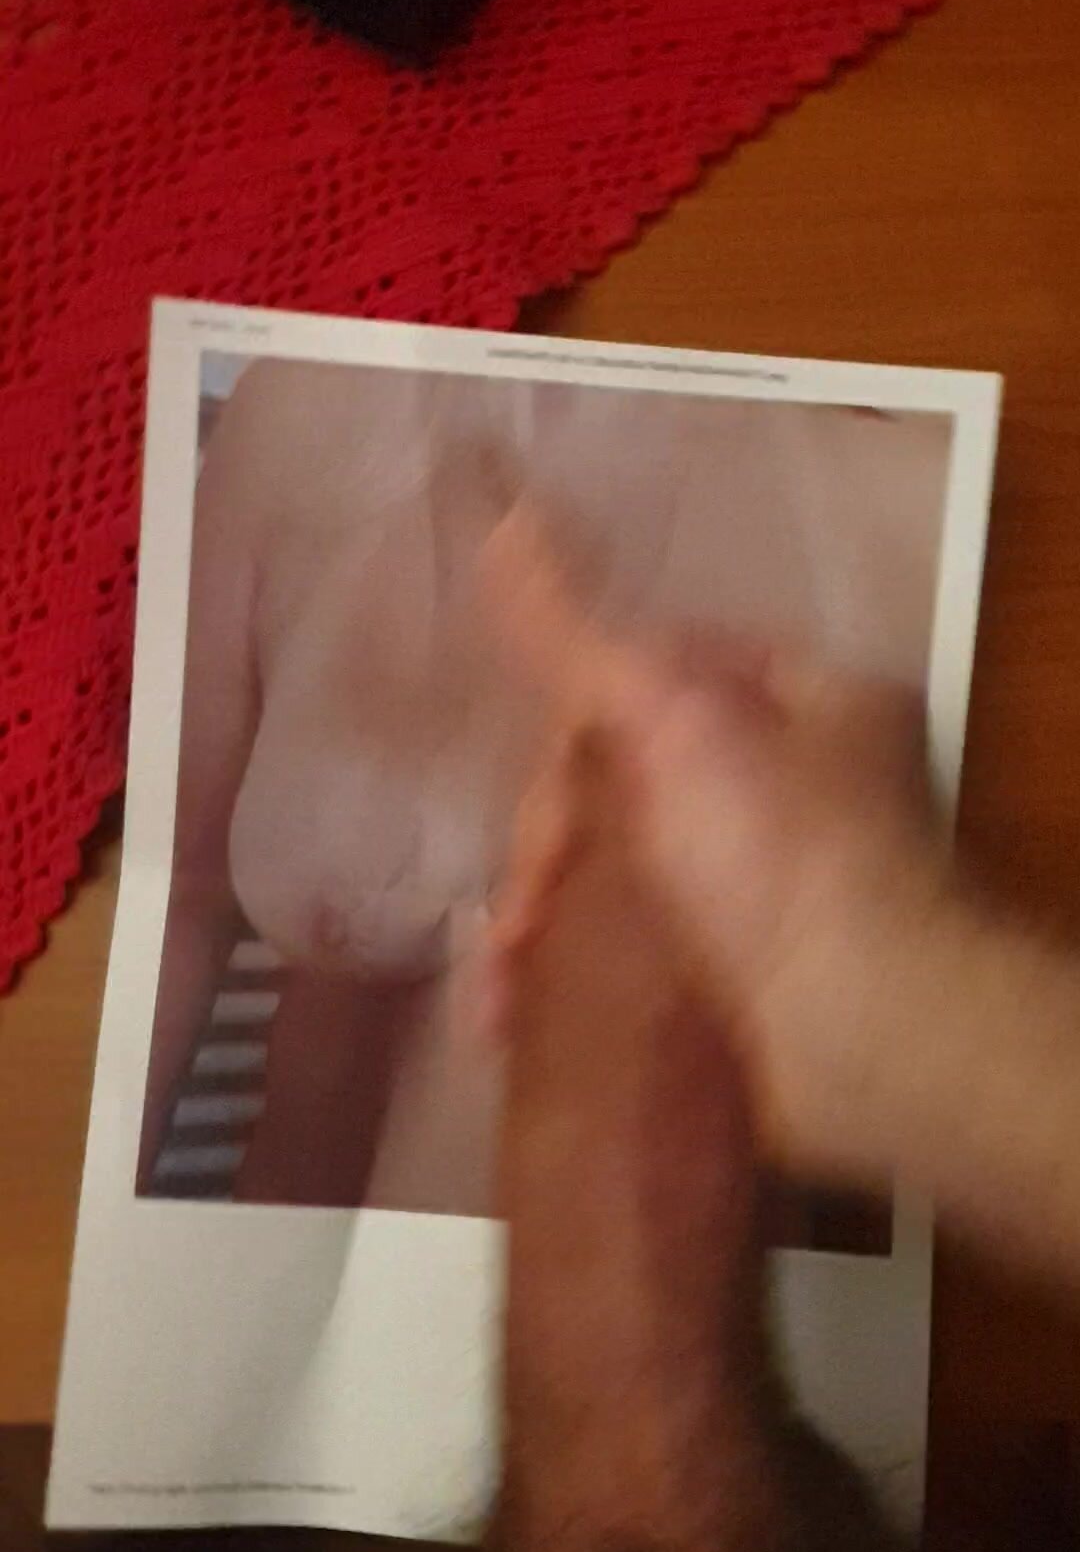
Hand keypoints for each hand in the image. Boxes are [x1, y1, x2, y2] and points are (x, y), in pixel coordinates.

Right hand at [483, 509, 952, 1186]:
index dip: (579, 719)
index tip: (533, 782)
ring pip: (626, 874)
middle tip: (519, 911)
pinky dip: (577, 973)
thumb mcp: (669, 717)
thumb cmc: (776, 857)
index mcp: (810, 699)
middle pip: (631, 780)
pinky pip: (641, 949)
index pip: (661, 668)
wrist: (867, 1039)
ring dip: (545, 923)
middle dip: (548, 850)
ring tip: (502, 982)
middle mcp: (806, 784)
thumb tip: (502, 512)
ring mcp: (781, 886)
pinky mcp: (756, 975)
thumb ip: (574, 629)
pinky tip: (518, 1016)